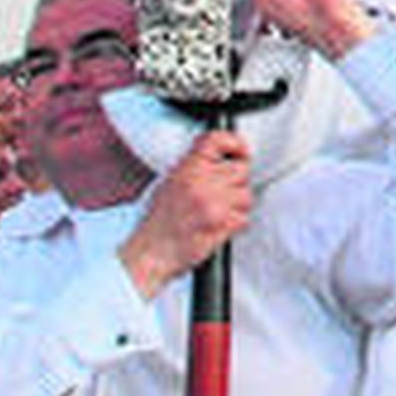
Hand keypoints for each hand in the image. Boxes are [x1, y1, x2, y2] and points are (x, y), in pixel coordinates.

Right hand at [119, 132, 251, 298]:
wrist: (149, 255)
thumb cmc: (158, 223)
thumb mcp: (169, 183)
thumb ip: (194, 167)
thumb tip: (221, 158)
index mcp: (187, 169)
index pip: (217, 140)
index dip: (234, 142)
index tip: (241, 150)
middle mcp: (202, 183)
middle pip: (241, 169)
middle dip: (236, 182)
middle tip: (225, 193)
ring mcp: (214, 204)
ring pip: (246, 195)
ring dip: (237, 206)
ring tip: (219, 213)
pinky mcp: (222, 225)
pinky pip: (244, 219)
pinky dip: (235, 224)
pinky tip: (219, 227)